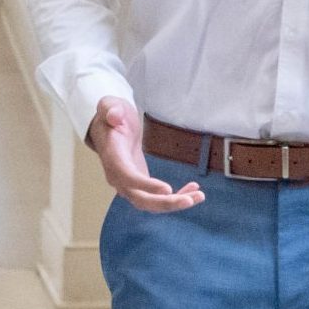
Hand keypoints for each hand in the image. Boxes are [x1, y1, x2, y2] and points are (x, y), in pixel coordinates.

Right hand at [87, 97, 203, 212]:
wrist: (109, 128)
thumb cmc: (111, 116)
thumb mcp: (109, 105)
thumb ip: (111, 109)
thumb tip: (114, 116)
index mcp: (112, 157)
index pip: (127, 176)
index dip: (146, 185)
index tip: (167, 189)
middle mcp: (118, 176)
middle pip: (140, 198)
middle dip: (164, 203)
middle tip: (189, 201)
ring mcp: (128, 184)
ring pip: (150, 203)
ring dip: (174, 204)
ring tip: (198, 197)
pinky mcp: (140, 185)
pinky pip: (157, 197)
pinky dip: (175, 197)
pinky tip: (193, 190)